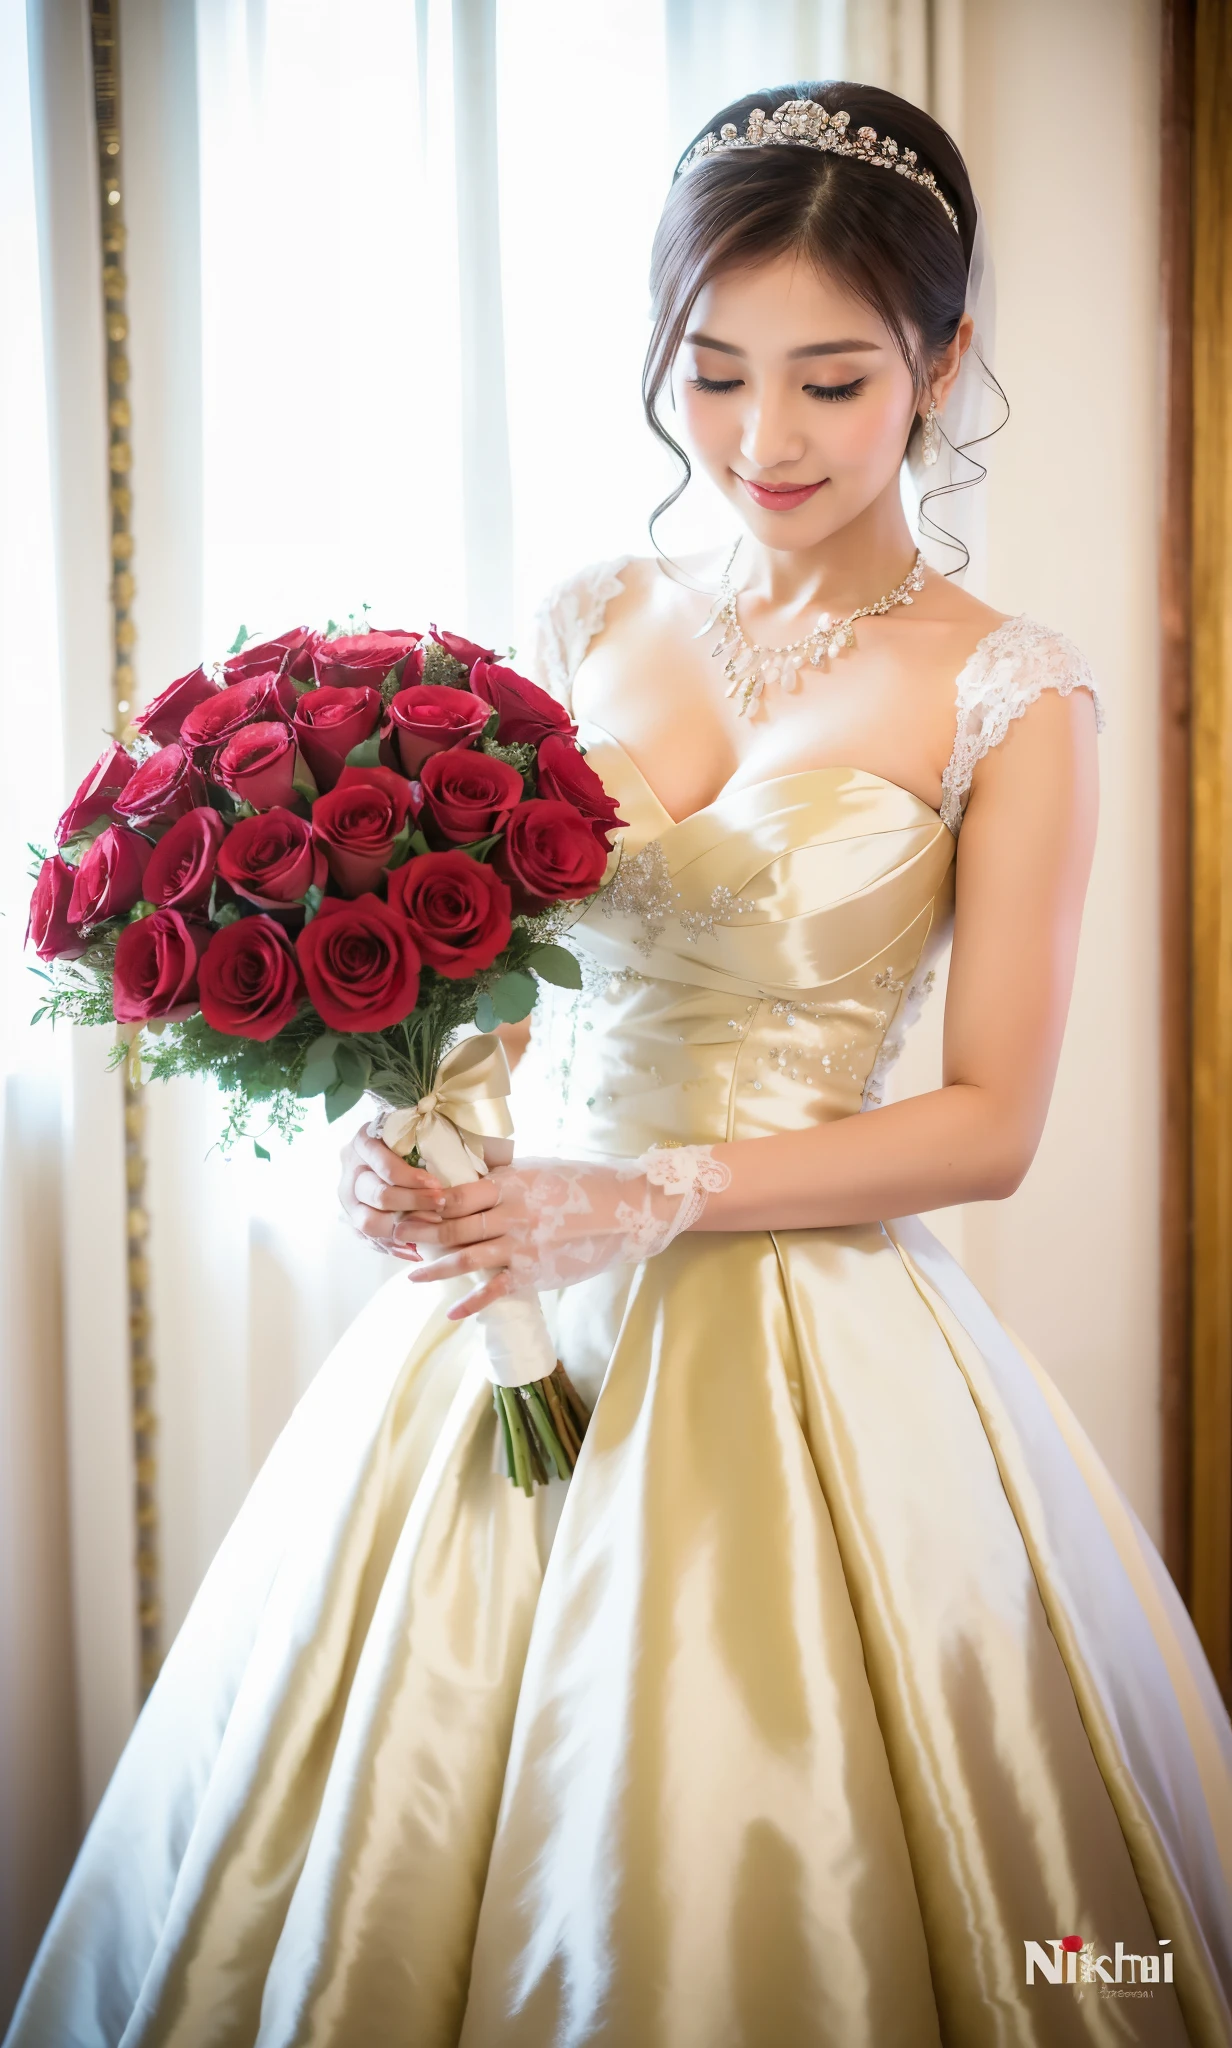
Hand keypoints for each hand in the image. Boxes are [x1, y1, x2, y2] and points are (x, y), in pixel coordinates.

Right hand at [337, 1121, 518, 1260]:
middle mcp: (351, 1168)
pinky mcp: (353, 1218)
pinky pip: (367, 1240)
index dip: (410, 1178)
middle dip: (411, 1204)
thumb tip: (501, 1150)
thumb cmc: (423, 1139)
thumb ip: (455, 1134)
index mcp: (366, 1140)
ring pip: (367, 1221)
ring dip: (401, 1229)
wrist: (394, 1150)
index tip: (438, 1186)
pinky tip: (417, 1251)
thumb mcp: (433, 1129)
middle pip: (375, 1194)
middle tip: (441, 1208)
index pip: (384, 1163)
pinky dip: (392, 1247)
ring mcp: (349, 1196)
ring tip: (431, 1231)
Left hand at [407, 1147, 729, 1316]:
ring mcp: (521, 1246)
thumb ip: (503, 1171)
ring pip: (466, 1258)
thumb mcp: (538, 1168)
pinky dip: (471, 1303)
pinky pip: (495, 1290)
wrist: (625, 1210)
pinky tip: (453, 1313)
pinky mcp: (535, 1272)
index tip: (406, 1205)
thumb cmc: (581, 1183)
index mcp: (508, 1184)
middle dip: (420, 1233)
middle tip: (396, 1237)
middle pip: (452, 1226)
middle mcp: (510, 1214)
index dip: (426, 1202)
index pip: (454, 1194)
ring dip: (436, 1268)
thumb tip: (471, 1162)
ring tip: (413, 1274)